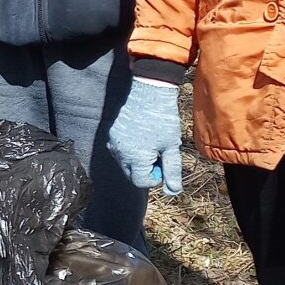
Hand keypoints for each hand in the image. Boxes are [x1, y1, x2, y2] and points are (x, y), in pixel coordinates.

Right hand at [106, 75, 183, 195]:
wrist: (149, 92)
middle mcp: (120, 154)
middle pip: (132, 174)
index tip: (164, 161)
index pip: (142, 182)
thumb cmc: (163, 120)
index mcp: (135, 159)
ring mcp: (114, 143)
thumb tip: (173, 192)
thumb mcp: (172, 147)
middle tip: (159, 152)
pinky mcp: (112, 134)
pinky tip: (141, 136)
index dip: (156, 177)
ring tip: (151, 142)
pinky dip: (130, 150)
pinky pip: (120, 151)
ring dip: (138, 160)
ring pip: (126, 163)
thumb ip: (172, 172)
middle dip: (146, 169)